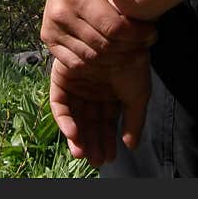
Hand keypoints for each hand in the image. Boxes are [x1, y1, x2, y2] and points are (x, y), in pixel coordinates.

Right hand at [41, 0, 156, 69]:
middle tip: (146, 43)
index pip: (112, 26)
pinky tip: (114, 56)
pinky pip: (77, 63)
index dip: (137, 34)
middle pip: (104, 45)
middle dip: (130, 48)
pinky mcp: (49, 40)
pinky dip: (98, 65)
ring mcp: (52, 29)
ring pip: (92, 58)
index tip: (151, 31)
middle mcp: (60, 13)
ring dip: (118, 59)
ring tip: (134, 50)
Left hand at [49, 51, 150, 166]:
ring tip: (83, 154)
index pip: (106, 122)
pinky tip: (73, 134)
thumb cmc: (133, 64)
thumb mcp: (138, 96)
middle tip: (96, 161)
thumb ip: (134, 121)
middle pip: (89, 122)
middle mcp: (92, 90)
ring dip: (77, 136)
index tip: (110, 157)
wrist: (121, 38)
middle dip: (92, 142)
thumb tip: (131, 146)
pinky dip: (65, 120)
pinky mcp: (62, 77)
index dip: (107, 140)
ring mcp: (76, 84)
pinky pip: (60, 103)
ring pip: (74, 116)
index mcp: (109, 93)